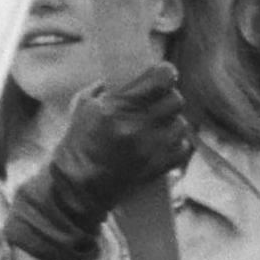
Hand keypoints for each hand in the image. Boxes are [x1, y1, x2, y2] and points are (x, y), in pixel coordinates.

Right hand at [2, 63, 197, 259]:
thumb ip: (105, 87)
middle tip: (159, 102)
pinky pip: (182, 148)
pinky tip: (162, 143)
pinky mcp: (156, 168)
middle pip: (176, 100)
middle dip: (168, 98)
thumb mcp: (83, 105)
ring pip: (181, 125)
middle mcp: (136, 126)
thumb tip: (124, 75)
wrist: (77, 187)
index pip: (161, 79)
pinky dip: (175, 145)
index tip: (164, 74)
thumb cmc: (78, 143)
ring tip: (159, 125)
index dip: (166, 73)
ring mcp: (149, 149)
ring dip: (172, 123)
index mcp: (117, 107)